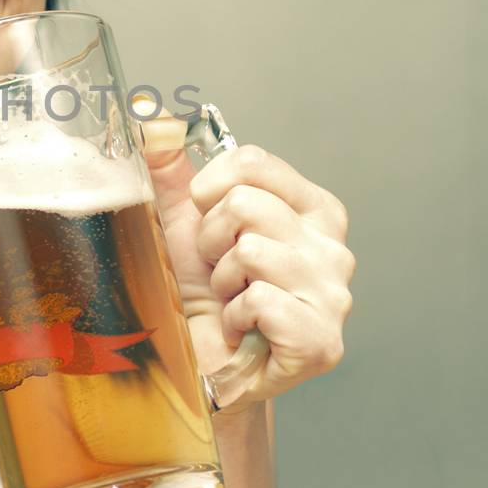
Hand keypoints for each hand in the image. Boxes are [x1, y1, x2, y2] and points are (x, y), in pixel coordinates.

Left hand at [145, 115, 354, 412]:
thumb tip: (154, 121)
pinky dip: (235, 317)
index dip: (210, 189)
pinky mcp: (320, 340)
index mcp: (312, 209)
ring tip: (232, 301)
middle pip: (246, 203)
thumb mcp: (184, 225)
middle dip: (212, 240)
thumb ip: (173, 172)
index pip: (254, 162)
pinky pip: (258, 300)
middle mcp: (334, 247)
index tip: (206, 219)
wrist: (204, 365)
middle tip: (220, 272)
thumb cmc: (203, 297)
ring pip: (249, 250)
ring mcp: (333, 295)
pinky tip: (243, 330)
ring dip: (222, 281)